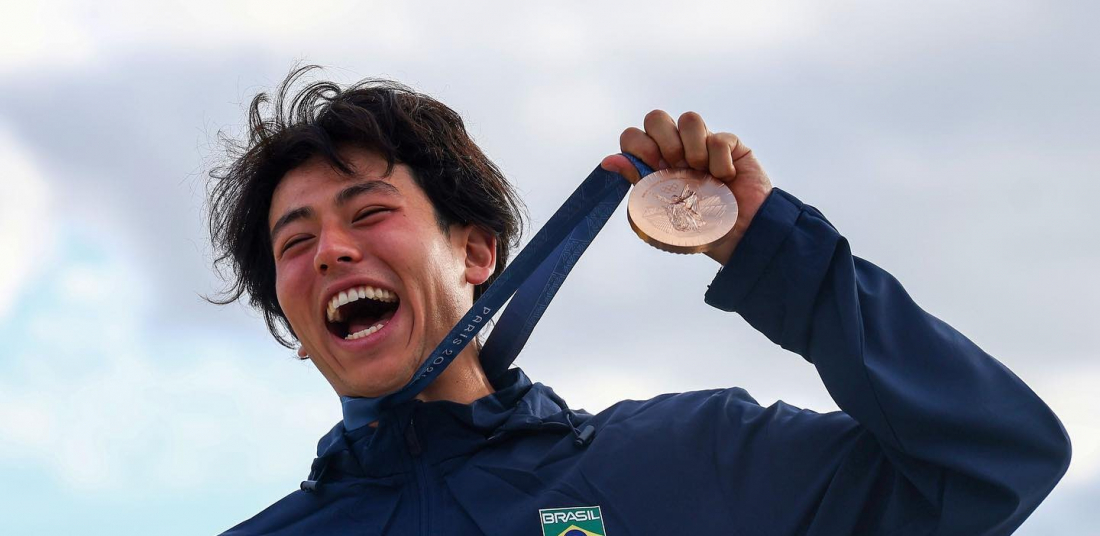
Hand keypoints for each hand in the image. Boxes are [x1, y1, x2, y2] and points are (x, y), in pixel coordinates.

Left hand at [601, 110, 773, 264]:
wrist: (741, 237)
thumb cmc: (699, 227)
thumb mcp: (662, 208)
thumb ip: (638, 179)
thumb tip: (607, 162)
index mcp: (654, 163)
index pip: (634, 136)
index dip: (638, 146)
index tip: (653, 168)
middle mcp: (677, 148)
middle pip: (656, 117)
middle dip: (663, 140)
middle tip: (674, 166)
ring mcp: (703, 144)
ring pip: (689, 118)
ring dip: (693, 148)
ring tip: (702, 173)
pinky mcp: (730, 145)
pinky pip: (720, 138)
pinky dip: (721, 162)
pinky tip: (726, 179)